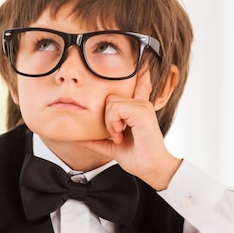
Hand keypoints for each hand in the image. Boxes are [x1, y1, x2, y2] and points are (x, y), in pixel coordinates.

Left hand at [79, 64, 180, 189]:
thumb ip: (98, 141)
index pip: (136, 85)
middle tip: (115, 134)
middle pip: (109, 98)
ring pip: (111, 103)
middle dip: (107, 118)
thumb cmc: (138, 158)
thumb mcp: (113, 147)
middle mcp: (140, 104)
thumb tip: (81, 139)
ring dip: (110, 122)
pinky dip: (113, 123)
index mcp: (136, 110)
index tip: (143, 62)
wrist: (152, 169)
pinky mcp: (142, 111)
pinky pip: (116, 108)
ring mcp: (142, 106)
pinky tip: (121, 133)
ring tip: (119, 135)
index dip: (138, 74)